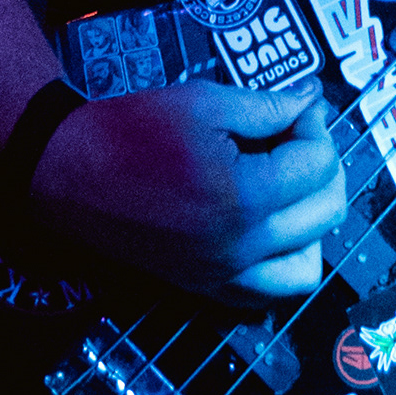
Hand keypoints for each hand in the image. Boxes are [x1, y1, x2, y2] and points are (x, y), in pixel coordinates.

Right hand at [29, 74, 345, 304]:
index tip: (295, 105)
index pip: (318, 163)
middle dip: (323, 165)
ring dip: (313, 220)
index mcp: (243, 198)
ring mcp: (224, 277)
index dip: (314, 125)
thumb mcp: (204, 101)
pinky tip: (269, 227)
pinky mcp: (206, 290)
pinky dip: (284, 262)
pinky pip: (270, 293)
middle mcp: (242, 249)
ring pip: (308, 265)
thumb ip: (268, 106)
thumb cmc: (133, 129)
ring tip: (288, 184)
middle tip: (296, 136)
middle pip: (326, 212)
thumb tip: (313, 101)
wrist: (69, 174)